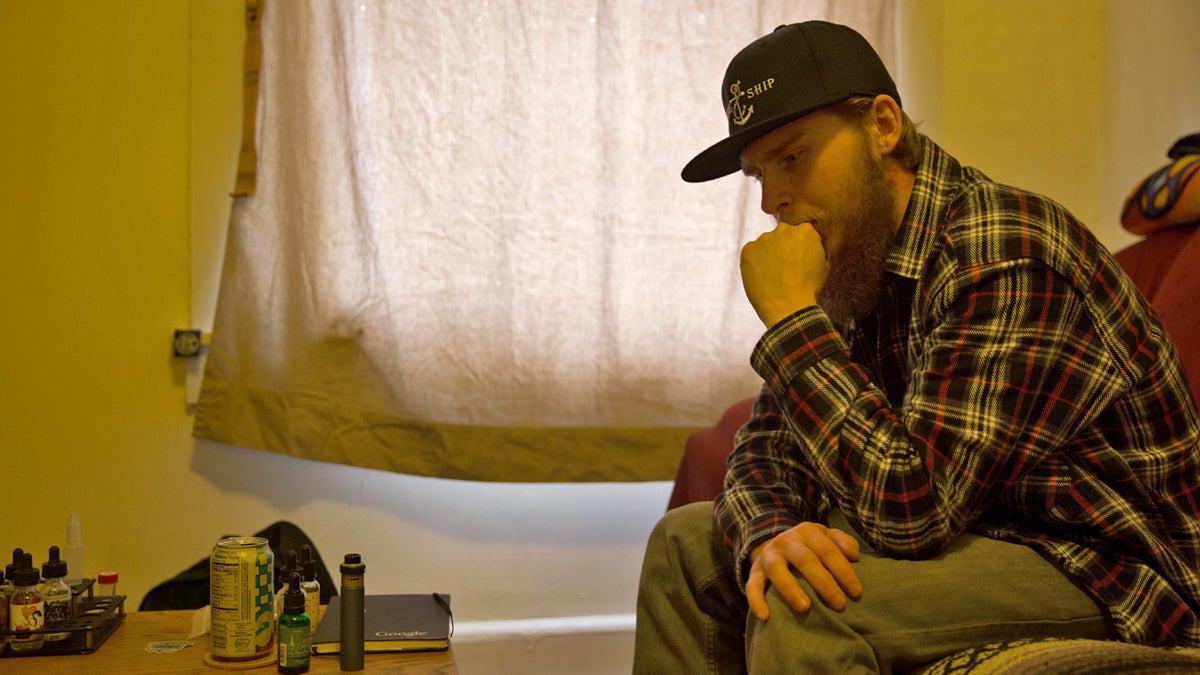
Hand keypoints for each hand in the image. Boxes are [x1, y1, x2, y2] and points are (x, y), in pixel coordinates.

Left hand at [740, 221, 828, 326]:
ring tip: (773, 278)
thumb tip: (809, 246)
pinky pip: (750, 254)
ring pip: (765, 245)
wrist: (789, 307)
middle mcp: (784, 229)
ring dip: (767, 256)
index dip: (800, 250)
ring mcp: (764, 239)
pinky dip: (754, 264)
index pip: (801, 235)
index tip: (798, 264)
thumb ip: (815, 249)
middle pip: (782, 236)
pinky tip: (762, 278)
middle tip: (784, 270)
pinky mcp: (748, 250)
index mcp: (805, 231)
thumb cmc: (809, 289)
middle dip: (783, 249)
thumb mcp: (823, 265)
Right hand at [745, 521, 861, 621]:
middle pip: (805, 560)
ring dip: (790, 589)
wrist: (775, 542)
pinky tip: (765, 617)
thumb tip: (854, 555)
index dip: (843, 571)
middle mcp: (786, 541)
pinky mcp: (754, 572)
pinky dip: (756, 601)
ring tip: (805, 608)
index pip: (827, 550)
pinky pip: (752, 586)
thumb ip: (842, 541)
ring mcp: (769, 556)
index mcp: (807, 531)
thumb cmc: (810, 546)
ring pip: (777, 570)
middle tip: (840, 604)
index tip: (856, 592)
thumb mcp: (826, 536)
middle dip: (823, 582)